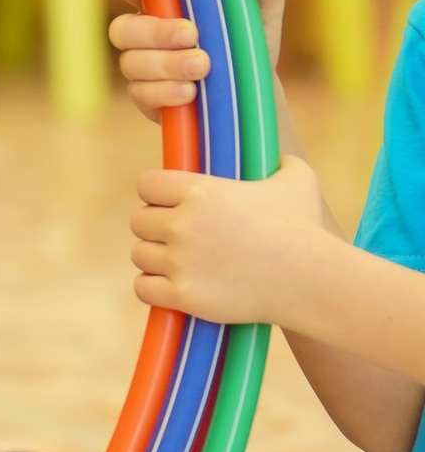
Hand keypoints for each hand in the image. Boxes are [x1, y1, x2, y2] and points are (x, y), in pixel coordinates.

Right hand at [107, 0, 288, 114]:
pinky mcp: (147, 97)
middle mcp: (143, 31)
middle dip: (153, 32)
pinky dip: (165, 92)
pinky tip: (191, 92)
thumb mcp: (265, 7)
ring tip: (203, 68)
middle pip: (120, 28)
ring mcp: (142, 66)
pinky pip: (141, 94)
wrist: (254, 91)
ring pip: (130, 62)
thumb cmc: (249, 39)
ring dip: (166, 64)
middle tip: (191, 35)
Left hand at [131, 158, 328, 322]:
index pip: (146, 185)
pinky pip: (143, 288)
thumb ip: (282, 163)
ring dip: (156, 259)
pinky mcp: (183, 294)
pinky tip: (174, 285)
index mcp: (200, 191)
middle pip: (138, 222)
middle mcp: (183, 224)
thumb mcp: (297, 182)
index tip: (171, 205)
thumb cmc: (305, 229)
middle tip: (181, 238)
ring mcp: (180, 261)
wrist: (313, 281)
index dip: (157, 194)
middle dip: (156, 229)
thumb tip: (279, 158)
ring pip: (139, 255)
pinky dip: (154, 288)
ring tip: (181, 262)